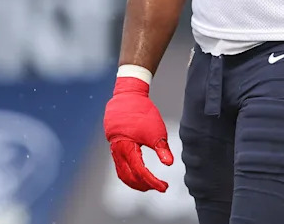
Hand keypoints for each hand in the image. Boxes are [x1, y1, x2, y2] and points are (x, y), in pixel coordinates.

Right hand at [103, 77, 174, 191]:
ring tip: (148, 184)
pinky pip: (119, 164)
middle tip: (157, 187)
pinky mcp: (114, 143)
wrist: (128, 96)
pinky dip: (129, 172)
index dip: (153, 182)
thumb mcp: (156, 130)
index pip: (140, 172)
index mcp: (127, 148)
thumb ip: (162, 148)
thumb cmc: (142, 112)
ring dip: (134, 181)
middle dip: (143, 185)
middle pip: (128, 177)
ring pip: (122, 172)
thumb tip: (169, 164)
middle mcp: (118, 151)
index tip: (164, 187)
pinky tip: (137, 171)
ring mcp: (114, 148)